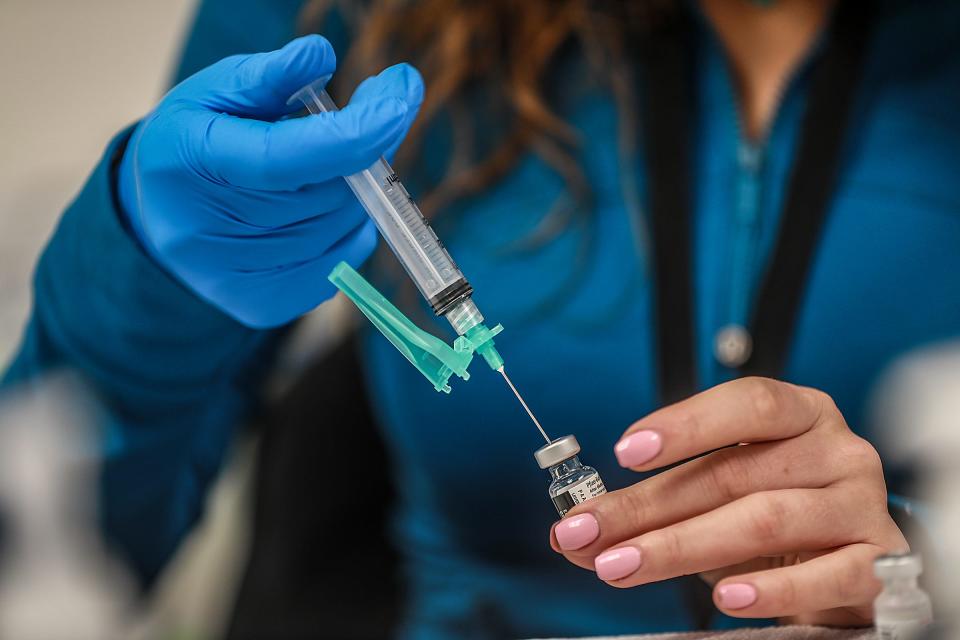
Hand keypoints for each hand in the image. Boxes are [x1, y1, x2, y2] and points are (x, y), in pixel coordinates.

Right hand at [118, 35, 423, 327]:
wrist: (159, 217)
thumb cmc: (197, 142)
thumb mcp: (217, 93)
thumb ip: (271, 77)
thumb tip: (320, 56)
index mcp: (192, 163)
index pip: (284, 157)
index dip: (351, 132)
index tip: (400, 93)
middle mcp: (208, 232)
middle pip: (326, 193)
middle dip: (362, 151)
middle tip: (368, 118)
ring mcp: (235, 277)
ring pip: (342, 227)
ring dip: (355, 190)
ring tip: (324, 167)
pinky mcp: (262, 306)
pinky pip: (341, 262)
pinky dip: (348, 228)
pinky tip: (320, 208)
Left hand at [551, 377, 906, 625]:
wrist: (852, 560)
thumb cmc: (778, 513)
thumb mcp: (718, 495)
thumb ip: (655, 504)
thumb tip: (576, 529)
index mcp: (800, 414)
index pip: (747, 403)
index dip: (685, 423)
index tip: (624, 450)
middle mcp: (835, 451)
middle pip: (733, 472)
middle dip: (647, 505)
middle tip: (586, 532)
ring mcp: (860, 505)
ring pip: (764, 520)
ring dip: (681, 546)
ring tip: (623, 566)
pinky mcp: (877, 562)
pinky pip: (826, 576)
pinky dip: (771, 589)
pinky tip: (725, 599)